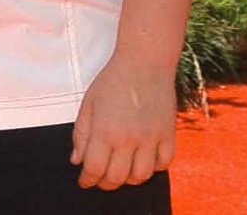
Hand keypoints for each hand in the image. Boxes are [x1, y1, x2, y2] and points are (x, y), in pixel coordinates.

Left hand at [71, 55, 176, 189]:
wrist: (144, 64)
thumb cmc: (112, 81)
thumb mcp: (88, 103)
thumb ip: (81, 134)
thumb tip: (77, 160)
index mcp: (106, 131)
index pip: (95, 168)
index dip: (87, 179)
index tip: (84, 182)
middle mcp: (129, 139)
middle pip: (117, 177)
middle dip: (105, 183)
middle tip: (99, 180)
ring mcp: (152, 139)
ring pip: (141, 176)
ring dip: (128, 179)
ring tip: (120, 171)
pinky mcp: (169, 136)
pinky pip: (163, 164)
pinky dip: (153, 168)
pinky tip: (143, 161)